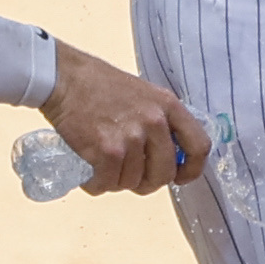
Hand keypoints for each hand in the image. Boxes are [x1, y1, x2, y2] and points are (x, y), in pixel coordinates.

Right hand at [41, 42, 212, 194]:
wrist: (65, 78)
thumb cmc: (99, 85)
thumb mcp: (144, 93)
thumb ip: (161, 120)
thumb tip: (169, 152)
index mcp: (168, 106)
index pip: (199, 146)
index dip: (192, 170)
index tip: (180, 177)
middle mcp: (154, 122)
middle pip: (164, 173)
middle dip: (148, 182)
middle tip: (132, 176)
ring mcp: (131, 137)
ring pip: (133, 182)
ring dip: (118, 181)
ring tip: (104, 166)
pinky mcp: (107, 151)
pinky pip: (108, 184)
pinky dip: (97, 185)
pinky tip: (91, 175)